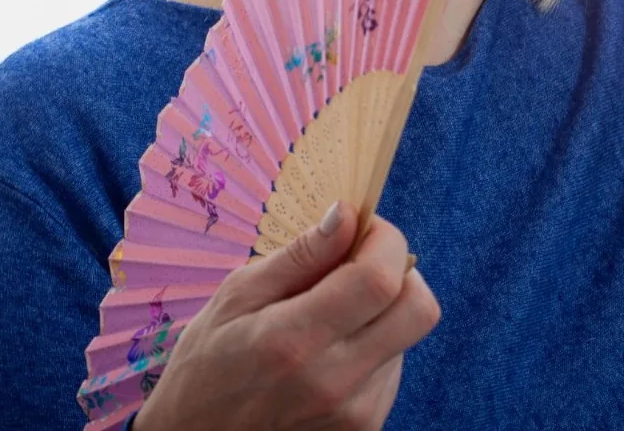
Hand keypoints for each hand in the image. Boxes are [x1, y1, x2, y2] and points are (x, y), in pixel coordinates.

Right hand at [133, 202, 437, 430]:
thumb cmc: (205, 369)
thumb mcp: (235, 298)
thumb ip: (299, 256)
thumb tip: (347, 214)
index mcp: (294, 340)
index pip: (382, 279)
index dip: (385, 241)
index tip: (365, 229)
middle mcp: (334, 382)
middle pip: (419, 310)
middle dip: (401, 273)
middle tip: (360, 266)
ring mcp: (355, 414)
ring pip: (407, 338)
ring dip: (381, 314)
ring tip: (329, 321)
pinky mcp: (365, 430)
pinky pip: (392, 371)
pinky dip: (373, 349)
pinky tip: (330, 355)